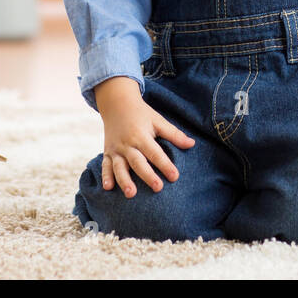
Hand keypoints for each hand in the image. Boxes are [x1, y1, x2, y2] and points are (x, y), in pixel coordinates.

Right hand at [93, 75, 194, 197]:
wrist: (117, 103)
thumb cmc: (141, 114)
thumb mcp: (158, 121)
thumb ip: (174, 134)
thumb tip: (192, 144)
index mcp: (141, 135)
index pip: (155, 152)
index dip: (165, 164)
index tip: (175, 176)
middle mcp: (128, 144)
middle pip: (138, 162)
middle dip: (147, 175)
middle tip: (158, 188)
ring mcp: (116, 149)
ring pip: (120, 167)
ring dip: (124, 180)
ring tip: (131, 194)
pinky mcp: (107, 152)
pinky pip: (105, 165)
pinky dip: (105, 176)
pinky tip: (108, 188)